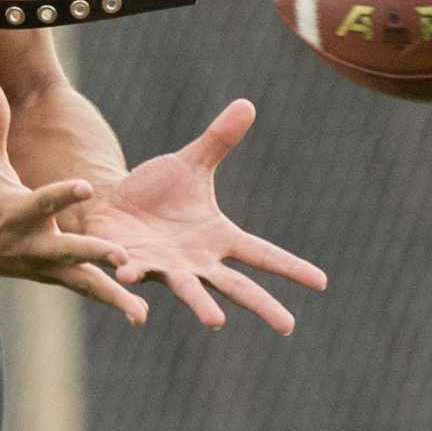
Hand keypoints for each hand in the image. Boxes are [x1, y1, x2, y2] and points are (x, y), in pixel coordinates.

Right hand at [0, 81, 147, 323]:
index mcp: (14, 212)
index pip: (42, 201)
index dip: (62, 194)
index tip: (85, 185)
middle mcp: (30, 243)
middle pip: (66, 250)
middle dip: (94, 253)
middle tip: (122, 256)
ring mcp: (41, 265)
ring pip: (80, 281)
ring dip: (111, 294)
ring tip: (140, 311)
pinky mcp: (51, 277)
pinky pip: (83, 289)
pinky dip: (109, 299)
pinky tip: (138, 312)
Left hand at [74, 99, 326, 334]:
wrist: (109, 202)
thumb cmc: (155, 191)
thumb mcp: (190, 163)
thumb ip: (219, 140)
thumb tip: (247, 104)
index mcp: (218, 238)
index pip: (262, 254)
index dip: (291, 267)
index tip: (322, 282)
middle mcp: (197, 260)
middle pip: (236, 287)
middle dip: (262, 306)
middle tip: (288, 326)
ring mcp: (166, 267)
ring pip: (189, 289)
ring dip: (202, 305)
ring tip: (217, 321)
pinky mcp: (133, 263)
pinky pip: (137, 275)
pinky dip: (136, 281)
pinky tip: (135, 298)